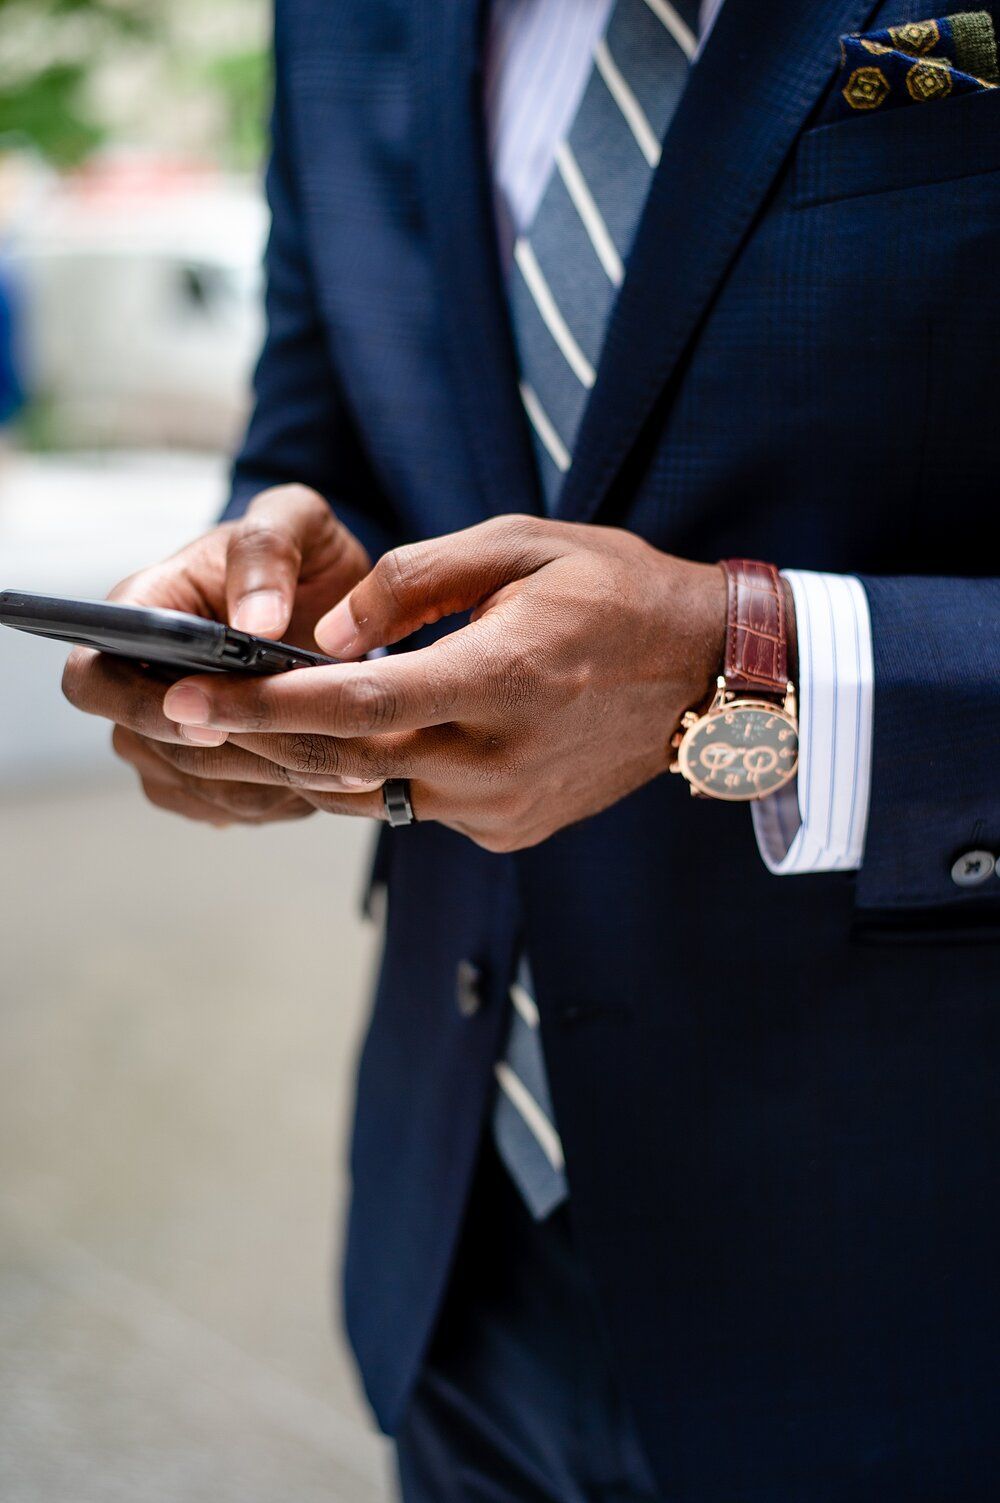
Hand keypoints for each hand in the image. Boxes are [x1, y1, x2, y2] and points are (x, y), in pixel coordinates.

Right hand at [62, 485, 370, 825]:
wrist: (336, 599)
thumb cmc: (299, 553)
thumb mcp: (294, 520)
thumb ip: (267, 551)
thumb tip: (254, 622)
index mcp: (138, 615)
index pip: (92, 679)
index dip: (143, 708)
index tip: (216, 717)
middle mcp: (139, 684)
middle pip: (151, 748)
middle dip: (231, 753)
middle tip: (311, 750)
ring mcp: (167, 738)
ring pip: (203, 786)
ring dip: (268, 781)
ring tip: (341, 762)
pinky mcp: (208, 778)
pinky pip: (236, 808)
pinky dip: (284, 798)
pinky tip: (330, 773)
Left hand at [157, 516, 726, 850]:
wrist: (707, 675)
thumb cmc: (616, 592)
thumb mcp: (521, 546)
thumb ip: (416, 581)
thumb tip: (330, 631)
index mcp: (503, 678)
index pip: (359, 705)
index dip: (264, 707)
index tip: (185, 700)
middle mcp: (499, 760)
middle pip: (347, 763)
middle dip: (254, 742)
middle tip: (179, 715)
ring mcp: (505, 808)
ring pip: (372, 796)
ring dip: (300, 765)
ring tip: (236, 729)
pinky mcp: (511, 831)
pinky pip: (416, 807)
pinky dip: (369, 776)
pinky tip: (339, 744)